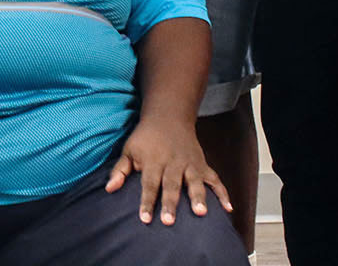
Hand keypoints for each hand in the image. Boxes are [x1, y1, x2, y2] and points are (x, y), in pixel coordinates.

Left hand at [105, 116, 231, 225]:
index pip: (149, 184)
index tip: (145, 219)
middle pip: (171, 185)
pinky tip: (228, 208)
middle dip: (171, 203)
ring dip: (197, 197)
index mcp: (153, 161)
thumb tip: (109, 189)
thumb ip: (120, 170)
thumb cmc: (145, 138)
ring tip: (200, 213)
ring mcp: (190, 164)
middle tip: (169, 222)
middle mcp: (173, 163)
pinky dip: (222, 192)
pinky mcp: (202, 164)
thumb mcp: (129, 150)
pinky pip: (214, 179)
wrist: (168, 117)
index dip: (147, 201)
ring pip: (194, 181)